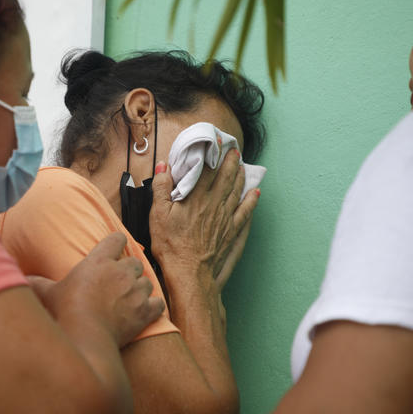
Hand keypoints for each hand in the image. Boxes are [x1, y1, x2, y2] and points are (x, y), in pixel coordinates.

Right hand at [30, 232, 164, 346]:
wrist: (86, 338)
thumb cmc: (64, 313)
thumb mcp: (46, 294)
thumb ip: (36, 283)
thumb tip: (21, 279)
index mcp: (99, 261)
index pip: (117, 239)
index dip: (117, 243)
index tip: (115, 250)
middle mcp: (122, 272)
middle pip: (135, 263)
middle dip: (129, 272)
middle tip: (118, 284)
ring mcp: (137, 291)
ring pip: (148, 282)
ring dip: (140, 289)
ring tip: (129, 300)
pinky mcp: (146, 311)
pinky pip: (158, 303)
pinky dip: (153, 308)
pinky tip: (145, 312)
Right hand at [150, 151, 259, 296]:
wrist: (189, 271)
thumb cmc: (170, 245)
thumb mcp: (157, 215)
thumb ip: (161, 188)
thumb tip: (164, 166)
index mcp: (195, 197)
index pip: (206, 169)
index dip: (212, 154)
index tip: (216, 142)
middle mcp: (213, 203)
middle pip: (225, 177)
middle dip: (230, 161)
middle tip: (234, 149)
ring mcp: (224, 217)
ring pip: (236, 191)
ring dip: (240, 176)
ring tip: (242, 165)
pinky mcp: (230, 231)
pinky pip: (245, 212)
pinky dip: (251, 200)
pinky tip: (255, 192)